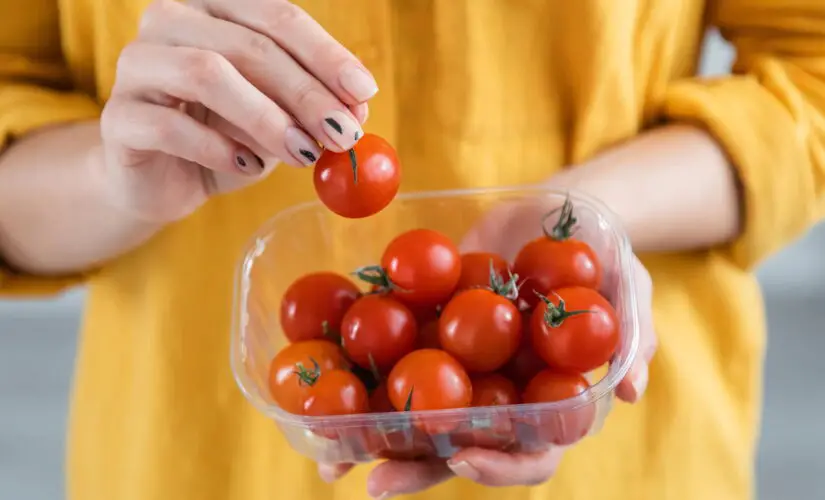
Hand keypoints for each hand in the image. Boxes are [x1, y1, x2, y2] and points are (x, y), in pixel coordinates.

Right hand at [100, 0, 375, 223]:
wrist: (162, 181)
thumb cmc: (224, 138)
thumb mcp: (278, 119)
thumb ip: (310, 107)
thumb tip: (357, 108)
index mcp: (215, 8)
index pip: (277, 16)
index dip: (326, 54)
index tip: (364, 93)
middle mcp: (171, 21)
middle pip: (249, 44)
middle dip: (306, 92)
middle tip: (343, 133)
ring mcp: (138, 65)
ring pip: (207, 73)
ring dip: (266, 119)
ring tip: (303, 154)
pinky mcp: (118, 117)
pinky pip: (170, 125)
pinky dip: (219, 149)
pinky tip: (248, 168)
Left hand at [318, 192, 657, 497]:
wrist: (551, 213)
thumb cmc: (603, 254)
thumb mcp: (628, 283)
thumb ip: (633, 333)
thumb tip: (630, 392)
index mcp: (548, 400)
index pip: (531, 451)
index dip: (501, 464)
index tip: (466, 456)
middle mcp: (499, 397)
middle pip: (460, 448)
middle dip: (417, 470)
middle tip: (376, 484)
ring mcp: (459, 369)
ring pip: (415, 418)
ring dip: (372, 441)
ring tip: (329, 458)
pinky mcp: (426, 335)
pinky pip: (389, 362)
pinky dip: (356, 378)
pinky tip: (317, 386)